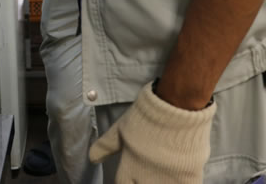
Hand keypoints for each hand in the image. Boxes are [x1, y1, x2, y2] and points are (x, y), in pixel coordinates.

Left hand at [89, 81, 215, 182]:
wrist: (175, 107)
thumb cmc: (144, 118)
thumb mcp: (119, 130)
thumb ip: (105, 146)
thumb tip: (92, 159)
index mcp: (130, 168)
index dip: (124, 182)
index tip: (129, 179)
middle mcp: (148, 178)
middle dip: (142, 183)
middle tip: (144, 176)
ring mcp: (170, 179)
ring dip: (160, 183)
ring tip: (159, 177)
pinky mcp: (190, 177)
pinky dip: (180, 183)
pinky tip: (177, 178)